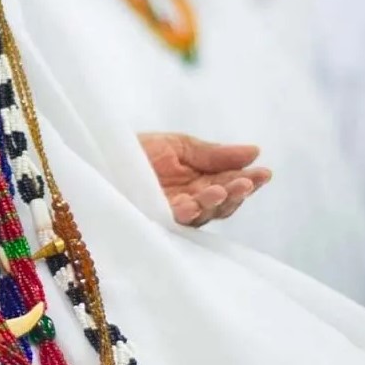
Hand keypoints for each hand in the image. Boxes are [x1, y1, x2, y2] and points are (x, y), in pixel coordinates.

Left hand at [138, 133, 271, 226]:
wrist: (101, 151)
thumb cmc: (138, 149)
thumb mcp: (180, 146)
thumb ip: (214, 154)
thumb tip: (254, 152)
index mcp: (200, 183)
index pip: (230, 185)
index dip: (248, 181)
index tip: (264, 173)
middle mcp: (190, 201)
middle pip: (222, 204)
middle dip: (237, 193)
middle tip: (249, 182)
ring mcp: (172, 212)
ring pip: (203, 215)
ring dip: (216, 202)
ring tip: (224, 188)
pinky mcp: (153, 217)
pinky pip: (174, 218)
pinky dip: (188, 210)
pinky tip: (197, 200)